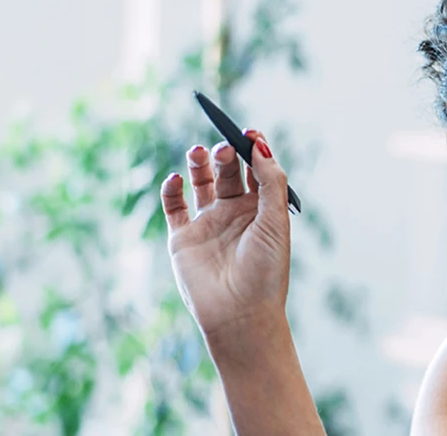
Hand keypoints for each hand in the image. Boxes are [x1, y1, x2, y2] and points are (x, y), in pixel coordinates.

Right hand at [161, 130, 293, 337]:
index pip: (256, 169)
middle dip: (226, 154)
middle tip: (224, 147)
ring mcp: (208, 224)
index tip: (249, 132)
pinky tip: (176, 178)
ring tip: (198, 152)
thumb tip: (260, 144)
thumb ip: (269, 181)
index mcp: (262, 209)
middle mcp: (235, 214)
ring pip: (200, 182)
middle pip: (228, 171)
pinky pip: (174, 206)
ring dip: (199, 163)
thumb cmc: (265, 271)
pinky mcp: (183, 238)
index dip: (253, 148)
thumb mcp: (275, 221)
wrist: (240, 314)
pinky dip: (171, 188)